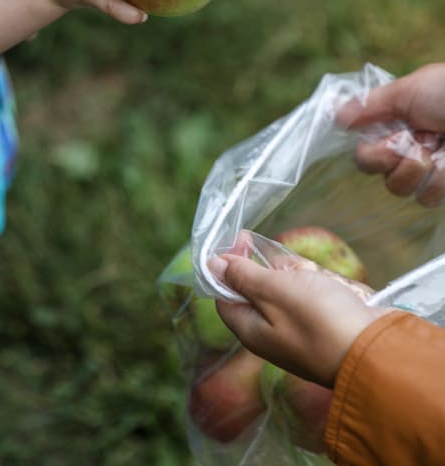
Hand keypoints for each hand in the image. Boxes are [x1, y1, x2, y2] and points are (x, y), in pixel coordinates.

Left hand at [212, 254, 384, 386]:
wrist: (378, 352)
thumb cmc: (319, 320)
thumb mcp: (273, 291)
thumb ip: (242, 276)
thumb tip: (212, 264)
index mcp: (251, 329)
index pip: (225, 292)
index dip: (229, 264)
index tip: (241, 239)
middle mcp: (274, 331)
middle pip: (264, 284)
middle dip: (281, 270)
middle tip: (297, 274)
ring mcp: (304, 328)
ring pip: (296, 284)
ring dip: (308, 276)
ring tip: (324, 286)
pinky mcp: (330, 321)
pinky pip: (321, 292)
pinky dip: (330, 286)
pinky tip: (342, 292)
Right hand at [336, 63, 444, 205]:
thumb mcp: (410, 90)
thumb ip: (371, 104)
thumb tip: (336, 116)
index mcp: (399, 125)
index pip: (365, 156)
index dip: (374, 154)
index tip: (393, 137)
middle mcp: (412, 149)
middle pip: (381, 177)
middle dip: (398, 160)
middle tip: (420, 142)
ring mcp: (433, 171)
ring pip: (404, 190)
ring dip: (424, 169)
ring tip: (444, 149)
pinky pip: (430, 198)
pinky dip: (442, 180)